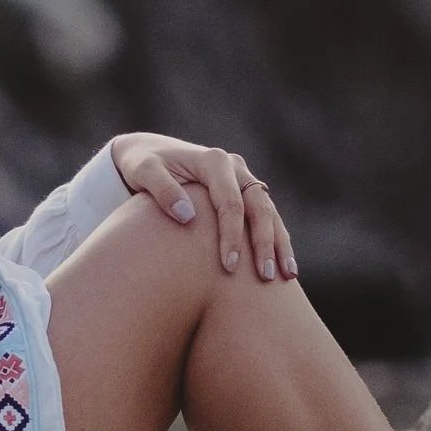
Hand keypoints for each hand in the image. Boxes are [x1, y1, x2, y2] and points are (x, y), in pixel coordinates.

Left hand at [107, 132, 297, 279]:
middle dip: (264, 243)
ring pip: (269, 212)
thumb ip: (162, 190)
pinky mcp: (245, 193)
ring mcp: (243, 179)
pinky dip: (276, 240)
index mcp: (213, 161)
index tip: (229, 266)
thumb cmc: (143, 165)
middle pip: (259, 206)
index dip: (232, 235)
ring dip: (279, 243)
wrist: (150, 153)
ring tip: (288, 276)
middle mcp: (234, 168)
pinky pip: (267, 217)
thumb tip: (187, 217)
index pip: (231, 202)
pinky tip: (284, 267)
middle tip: (265, 277)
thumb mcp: (144, 171)